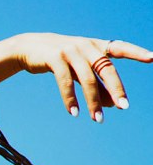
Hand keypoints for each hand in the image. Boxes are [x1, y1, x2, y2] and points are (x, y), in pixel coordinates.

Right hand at [0, 34, 152, 121]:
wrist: (28, 47)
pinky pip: (66, 81)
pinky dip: (70, 98)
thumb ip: (98, 85)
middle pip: (106, 68)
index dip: (136, 52)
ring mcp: (70, 50)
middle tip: (124, 107)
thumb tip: (114, 105)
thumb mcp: (80, 71)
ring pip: (87, 79)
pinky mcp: (55, 57)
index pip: (120, 47)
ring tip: (97, 119)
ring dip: (92, 101)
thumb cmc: (60, 59)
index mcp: (96, 46)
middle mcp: (86, 46)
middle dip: (116, 89)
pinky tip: (74, 112)